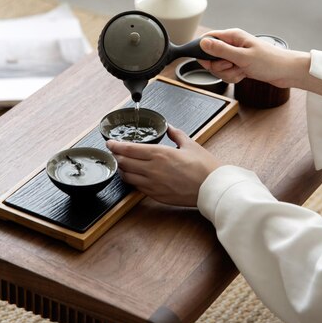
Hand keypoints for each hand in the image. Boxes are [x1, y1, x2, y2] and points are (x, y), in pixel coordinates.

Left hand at [106, 125, 221, 205]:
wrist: (211, 189)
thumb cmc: (204, 167)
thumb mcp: (190, 144)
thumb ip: (176, 134)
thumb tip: (169, 127)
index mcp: (160, 154)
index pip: (129, 149)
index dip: (116, 146)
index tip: (110, 143)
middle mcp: (153, 169)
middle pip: (124, 163)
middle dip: (116, 156)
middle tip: (113, 152)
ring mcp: (153, 184)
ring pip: (128, 177)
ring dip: (122, 169)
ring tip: (122, 164)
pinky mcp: (156, 195)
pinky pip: (137, 187)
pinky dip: (132, 180)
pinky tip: (134, 176)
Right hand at [199, 28, 299, 87]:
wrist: (286, 72)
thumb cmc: (270, 62)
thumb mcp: (242, 57)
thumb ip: (221, 50)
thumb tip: (203, 43)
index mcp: (233, 36)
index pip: (208, 39)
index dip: (204, 52)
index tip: (208, 62)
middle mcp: (233, 44)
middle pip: (212, 57)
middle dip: (220, 67)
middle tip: (233, 66)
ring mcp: (236, 55)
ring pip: (219, 67)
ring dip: (228, 73)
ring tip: (242, 71)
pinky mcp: (239, 65)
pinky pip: (228, 73)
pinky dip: (234, 77)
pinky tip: (244, 75)